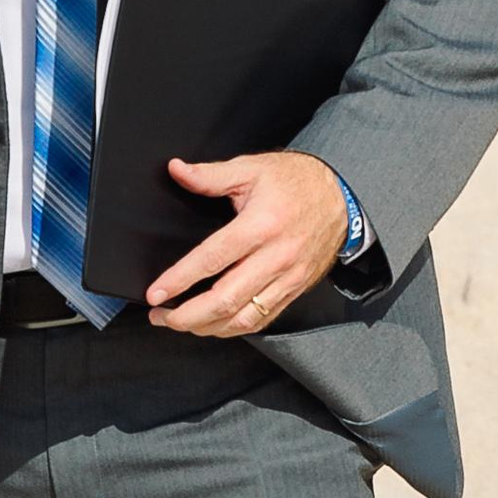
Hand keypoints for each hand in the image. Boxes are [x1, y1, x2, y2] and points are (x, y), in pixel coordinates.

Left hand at [146, 152, 349, 337]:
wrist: (342, 197)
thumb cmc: (296, 181)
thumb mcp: (252, 169)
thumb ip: (211, 175)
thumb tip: (176, 170)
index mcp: (261, 225)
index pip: (212, 259)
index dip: (180, 279)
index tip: (156, 292)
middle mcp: (276, 257)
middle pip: (225, 300)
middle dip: (186, 315)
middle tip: (159, 315)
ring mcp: (288, 278)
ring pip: (243, 318)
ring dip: (207, 327)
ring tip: (179, 323)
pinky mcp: (295, 290)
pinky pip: (262, 320)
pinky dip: (233, 329)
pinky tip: (213, 325)